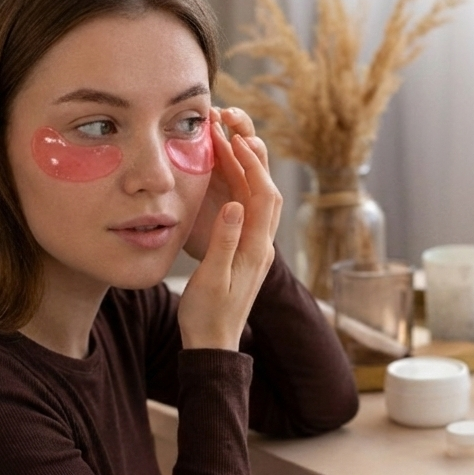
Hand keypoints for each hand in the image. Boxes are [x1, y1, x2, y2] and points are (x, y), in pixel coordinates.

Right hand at [178, 107, 281, 350]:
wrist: (214, 345)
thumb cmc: (208, 316)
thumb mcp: (212, 279)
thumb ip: (224, 241)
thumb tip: (234, 205)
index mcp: (256, 250)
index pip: (263, 196)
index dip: (252, 164)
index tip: (235, 139)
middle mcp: (262, 246)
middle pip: (265, 191)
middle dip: (250, 157)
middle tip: (230, 130)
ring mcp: (255, 248)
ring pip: (257, 199)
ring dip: (244, 169)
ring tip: (224, 142)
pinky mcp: (245, 251)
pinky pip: (247, 210)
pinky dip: (237, 187)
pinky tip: (221, 176)